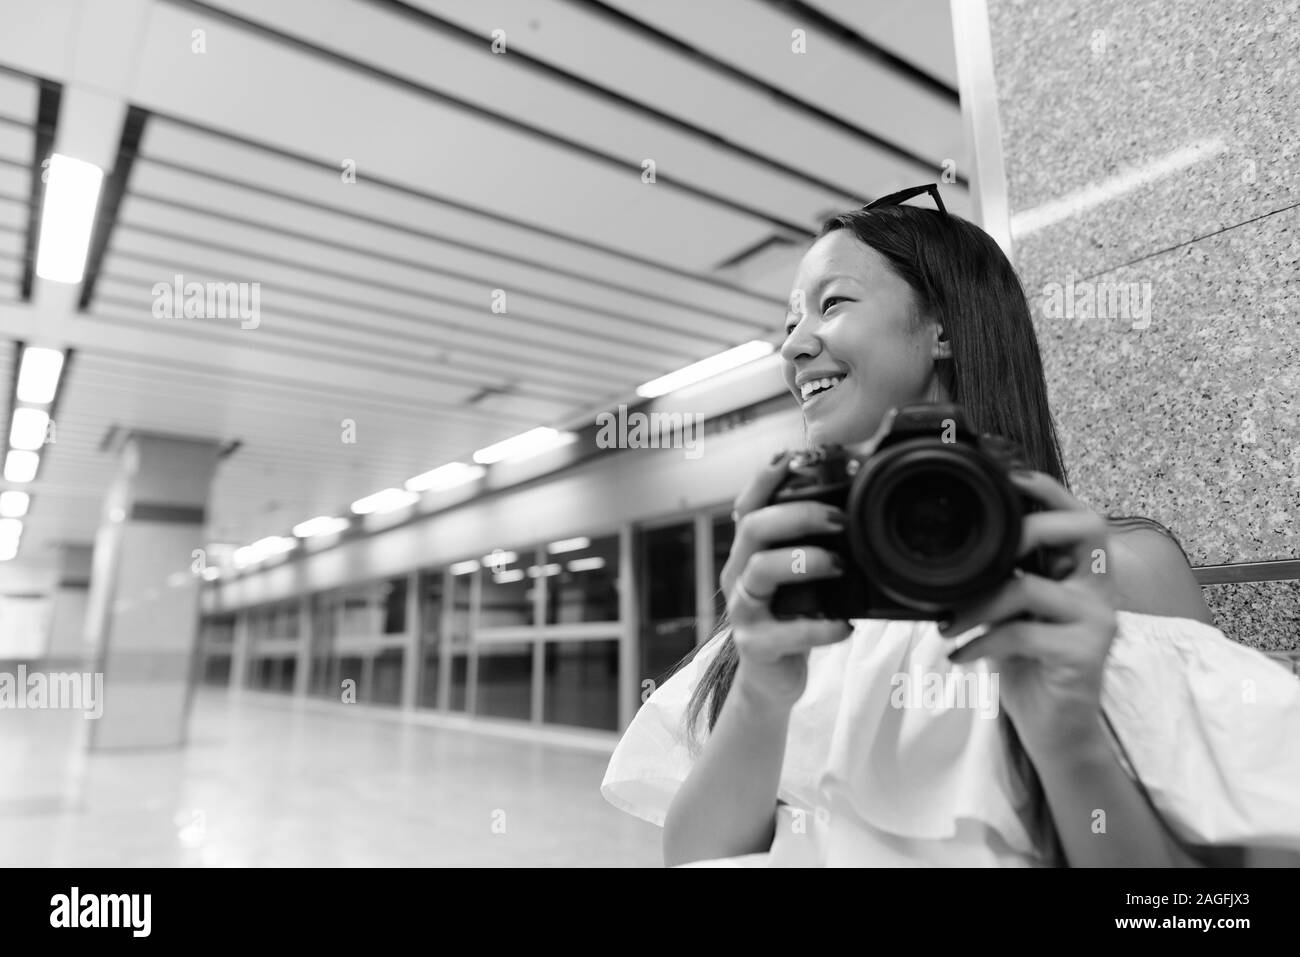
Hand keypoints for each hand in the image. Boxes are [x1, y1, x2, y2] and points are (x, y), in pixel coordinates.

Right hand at [722, 423, 892, 712]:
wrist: (771, 678)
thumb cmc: (791, 617)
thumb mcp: (796, 576)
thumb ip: (811, 545)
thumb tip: (855, 505)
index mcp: (748, 552)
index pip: (747, 504)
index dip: (764, 479)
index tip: (792, 458)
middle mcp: (739, 574)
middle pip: (753, 527)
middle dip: (797, 515)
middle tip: (839, 519)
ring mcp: (743, 610)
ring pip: (760, 571)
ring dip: (804, 561)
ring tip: (840, 565)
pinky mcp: (755, 645)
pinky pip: (786, 632)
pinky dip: (819, 627)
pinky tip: (845, 626)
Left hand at [938, 470, 1117, 749]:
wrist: (1055, 729)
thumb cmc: (1030, 664)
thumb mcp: (1013, 612)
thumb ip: (1002, 578)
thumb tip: (956, 550)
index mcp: (1082, 573)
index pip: (1082, 516)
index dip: (1051, 490)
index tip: (1011, 476)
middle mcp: (1099, 590)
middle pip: (1086, 530)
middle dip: (1027, 528)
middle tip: (980, 556)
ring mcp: (1097, 621)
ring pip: (1030, 588)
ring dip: (976, 605)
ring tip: (947, 624)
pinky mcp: (1084, 654)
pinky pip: (1020, 635)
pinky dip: (979, 643)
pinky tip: (960, 655)